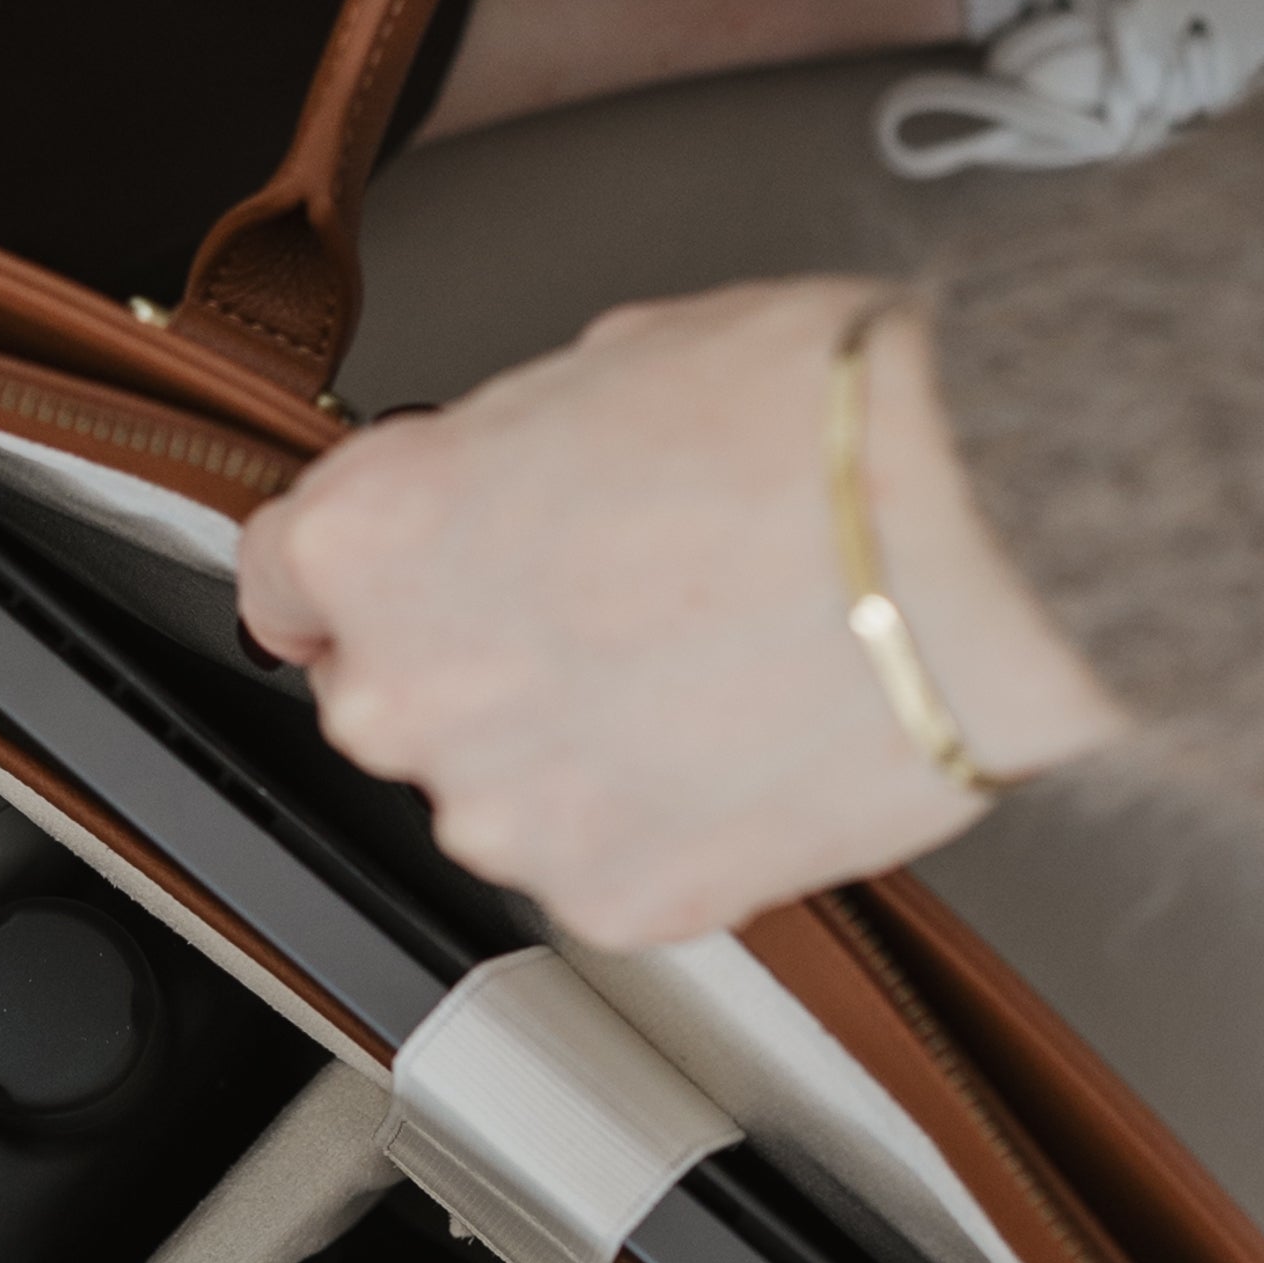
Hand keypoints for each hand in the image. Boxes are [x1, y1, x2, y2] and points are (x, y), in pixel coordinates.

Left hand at [232, 279, 1120, 945]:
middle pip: (395, 694)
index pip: (285, 578)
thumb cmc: (821, 425)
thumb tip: (529, 470)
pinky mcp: (619, 902)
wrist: (978, 538)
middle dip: (485, 655)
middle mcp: (411, 690)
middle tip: (618, 599)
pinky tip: (751, 738)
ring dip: (577, 747)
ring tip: (711, 664)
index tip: (417, 574)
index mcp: (375, 537)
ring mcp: (510, 814)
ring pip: (505, 791)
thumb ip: (516, 446)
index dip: (373, 564)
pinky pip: (611, 866)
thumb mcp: (619, 360)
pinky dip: (668, 823)